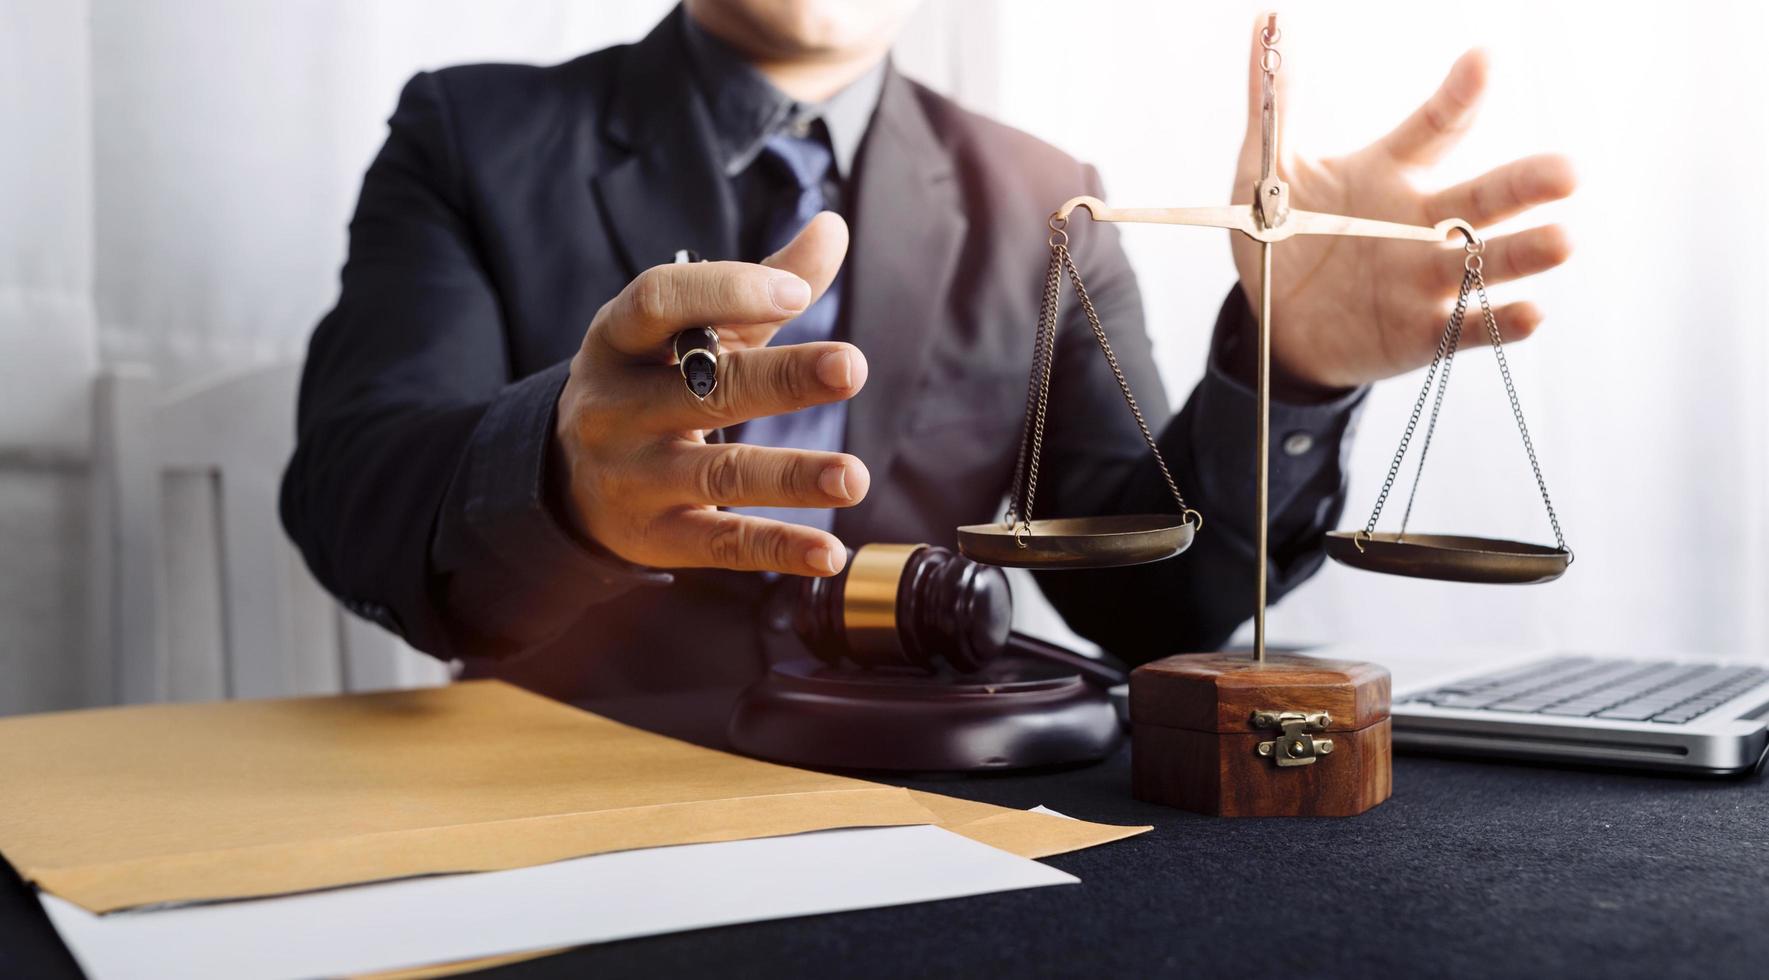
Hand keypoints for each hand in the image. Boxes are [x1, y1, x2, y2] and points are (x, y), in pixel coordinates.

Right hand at [552, 212, 868, 576]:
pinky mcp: (658, 536)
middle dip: (782, 379)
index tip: (794, 292)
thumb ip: (760, 284)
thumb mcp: (691, 330)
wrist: (568, 479)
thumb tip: (834, 228)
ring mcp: (635, 475)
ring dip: (792, 475)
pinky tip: (828, 553)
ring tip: (854, 476)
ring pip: (719, 473)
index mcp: (620, 339)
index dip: (725, 291)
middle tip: (851, 366)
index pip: (658, 301)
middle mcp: (619, 406)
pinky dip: (779, 550)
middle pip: (704, 388)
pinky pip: (723, 543)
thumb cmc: (650, 382)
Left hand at [1232, 15, 1575, 391]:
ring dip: (1525, 253)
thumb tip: (1265, 19)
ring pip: (1486, 263)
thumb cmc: (1280, 234)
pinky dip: (1497, 323)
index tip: (1483, 59)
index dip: (1459, 95)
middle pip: (1482, 196)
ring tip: (1563, 240)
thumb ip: (1275, 100)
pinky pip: (1465, 329)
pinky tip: (1530, 311)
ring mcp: (1425, 279)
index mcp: (1392, 172)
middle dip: (1525, 184)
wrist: (1273, 321)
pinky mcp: (1421, 332)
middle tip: (1567, 171)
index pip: (1436, 127)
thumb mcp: (1267, 167)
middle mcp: (1422, 222)